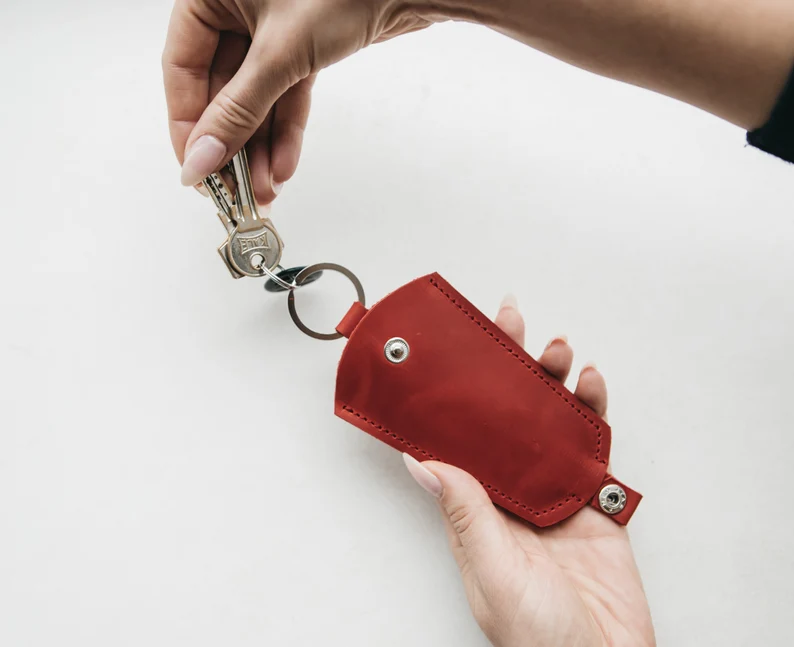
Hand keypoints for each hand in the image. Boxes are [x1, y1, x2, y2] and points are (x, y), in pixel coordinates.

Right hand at [162, 0, 438, 201]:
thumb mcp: (280, 52)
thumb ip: (239, 109)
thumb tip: (203, 158)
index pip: (182, 70)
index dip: (188, 126)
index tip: (196, 170)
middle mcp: (234, 10)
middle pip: (220, 91)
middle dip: (232, 146)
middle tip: (234, 192)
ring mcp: (268, 30)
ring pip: (254, 99)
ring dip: (259, 148)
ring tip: (263, 191)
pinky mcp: (300, 47)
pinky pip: (284, 94)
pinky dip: (285, 129)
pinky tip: (282, 165)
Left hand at [403, 296, 655, 646]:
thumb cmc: (539, 638)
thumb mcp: (495, 572)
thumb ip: (466, 516)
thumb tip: (422, 463)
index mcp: (478, 508)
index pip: (463, 435)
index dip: (460, 392)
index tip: (457, 350)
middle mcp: (513, 493)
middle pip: (508, 416)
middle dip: (510, 368)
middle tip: (509, 324)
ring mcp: (554, 494)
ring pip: (551, 422)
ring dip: (553, 382)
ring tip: (555, 352)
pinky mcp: (593, 503)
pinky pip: (592, 446)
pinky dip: (594, 413)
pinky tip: (591, 389)